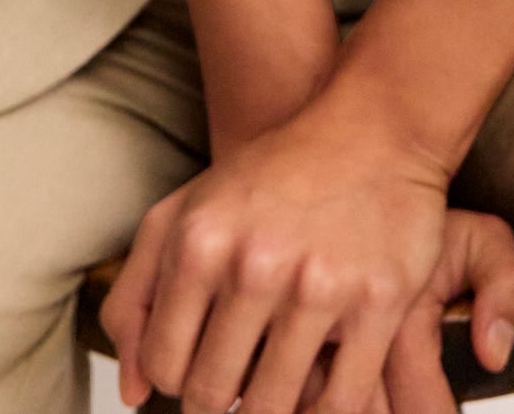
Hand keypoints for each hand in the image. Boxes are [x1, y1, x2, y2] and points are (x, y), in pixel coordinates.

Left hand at [100, 94, 513, 413]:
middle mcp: (254, 264)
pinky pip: (341, 406)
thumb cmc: (274, 175)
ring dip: (271, 408)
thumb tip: (134, 393)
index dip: (180, 376)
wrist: (376, 128)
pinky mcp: (378, 303)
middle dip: (222, 396)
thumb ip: (137, 296)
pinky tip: (322, 391)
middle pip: (211, 395)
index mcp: (199, 240)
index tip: (204, 361)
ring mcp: (319, 286)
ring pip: (271, 409)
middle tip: (243, 374)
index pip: (164, 365)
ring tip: (281, 381)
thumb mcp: (186, 210)